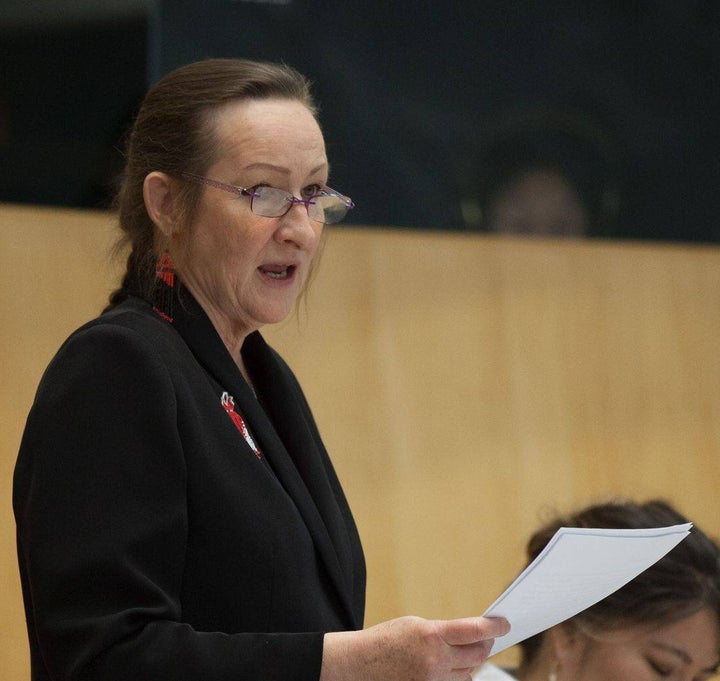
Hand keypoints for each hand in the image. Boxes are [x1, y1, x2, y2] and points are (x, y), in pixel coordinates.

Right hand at [320, 615, 509, 680]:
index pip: (474, 631)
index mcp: (431, 635)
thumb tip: (471, 638)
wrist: (360, 664)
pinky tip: (454, 666)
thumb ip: (444, 632)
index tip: (504, 624)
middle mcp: (436, 661)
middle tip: (490, 637)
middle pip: (477, 655)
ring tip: (467, 651)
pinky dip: (459, 676)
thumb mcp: (416, 625)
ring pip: (469, 673)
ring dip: (472, 662)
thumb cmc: (387, 640)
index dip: (494, 627)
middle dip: (486, 645)